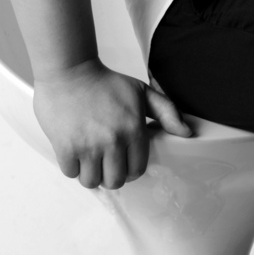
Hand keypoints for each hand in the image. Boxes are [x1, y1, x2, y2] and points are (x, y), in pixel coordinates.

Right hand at [33, 58, 191, 188]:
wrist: (70, 71)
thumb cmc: (106, 83)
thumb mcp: (141, 92)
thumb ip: (166, 111)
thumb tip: (187, 133)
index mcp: (133, 128)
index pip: (137, 170)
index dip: (131, 168)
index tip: (123, 159)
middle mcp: (113, 140)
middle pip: (116, 181)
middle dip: (111, 174)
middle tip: (106, 160)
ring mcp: (88, 146)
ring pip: (93, 182)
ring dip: (91, 173)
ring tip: (90, 156)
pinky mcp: (66, 148)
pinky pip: (72, 173)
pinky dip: (73, 166)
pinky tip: (75, 149)